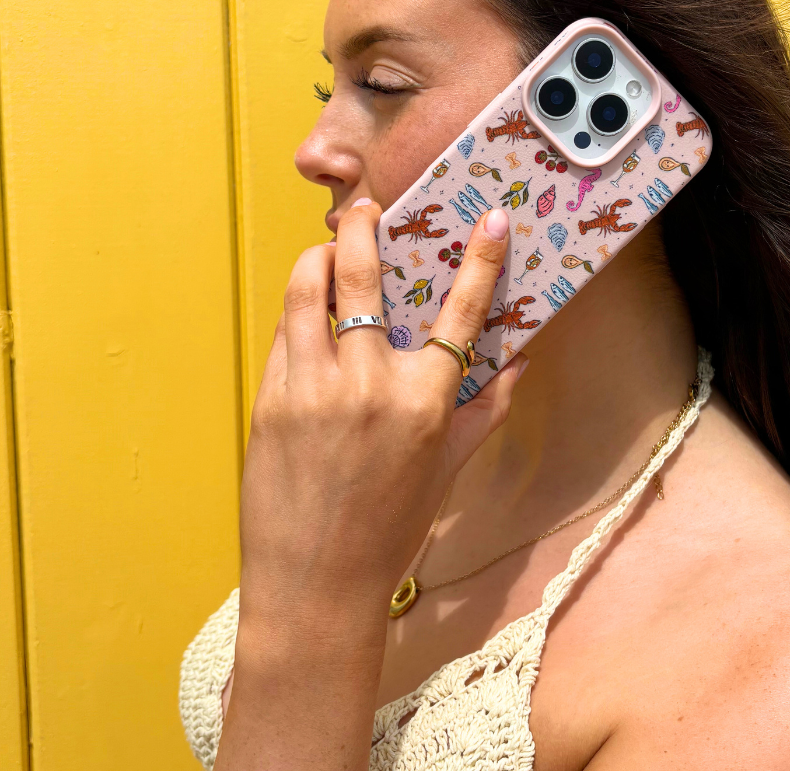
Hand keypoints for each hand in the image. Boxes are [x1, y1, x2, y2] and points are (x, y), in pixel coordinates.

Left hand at [236, 198, 523, 624]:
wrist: (314, 581)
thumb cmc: (390, 529)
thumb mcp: (447, 472)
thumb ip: (485, 412)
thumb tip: (519, 363)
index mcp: (423, 403)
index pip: (460, 314)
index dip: (480, 260)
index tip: (492, 218)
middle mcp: (368, 383)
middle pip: (362, 275)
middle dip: (362, 226)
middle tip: (365, 208)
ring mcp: (311, 387)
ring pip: (307, 290)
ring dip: (318, 258)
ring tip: (327, 252)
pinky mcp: (270, 397)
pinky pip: (284, 334)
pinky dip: (299, 313)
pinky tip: (308, 319)